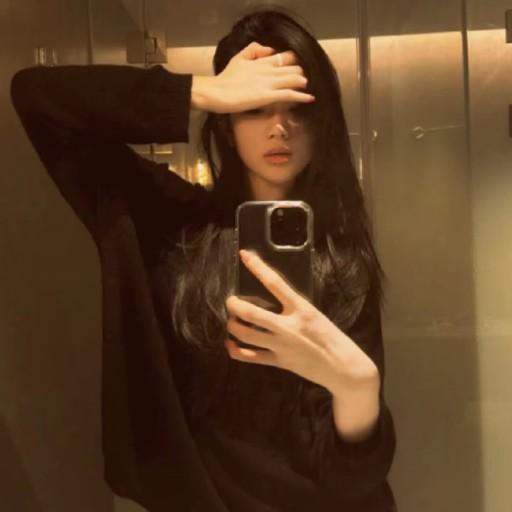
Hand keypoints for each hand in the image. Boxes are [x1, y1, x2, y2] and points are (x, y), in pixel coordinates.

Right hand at [193, 41, 314, 113]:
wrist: (218, 92)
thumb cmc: (226, 78)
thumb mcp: (238, 58)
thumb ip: (254, 49)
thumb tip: (269, 50)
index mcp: (262, 60)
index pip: (285, 57)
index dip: (293, 61)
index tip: (296, 67)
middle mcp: (269, 70)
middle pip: (294, 67)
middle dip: (300, 73)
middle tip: (301, 80)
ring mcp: (270, 83)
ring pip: (295, 79)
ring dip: (303, 83)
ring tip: (306, 87)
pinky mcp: (269, 96)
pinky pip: (290, 94)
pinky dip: (302, 96)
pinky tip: (310, 98)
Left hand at [224, 250, 379, 394]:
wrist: (343, 367)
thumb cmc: (331, 337)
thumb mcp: (314, 314)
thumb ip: (292, 308)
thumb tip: (268, 301)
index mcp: (301, 308)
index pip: (275, 282)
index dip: (257, 267)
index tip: (244, 255)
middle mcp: (289, 326)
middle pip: (251, 312)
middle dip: (234, 305)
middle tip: (230, 301)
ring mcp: (282, 345)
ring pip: (246, 335)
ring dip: (233, 326)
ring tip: (232, 322)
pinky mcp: (279, 362)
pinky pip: (250, 357)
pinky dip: (235, 350)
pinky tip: (231, 344)